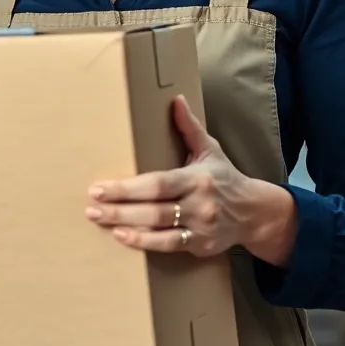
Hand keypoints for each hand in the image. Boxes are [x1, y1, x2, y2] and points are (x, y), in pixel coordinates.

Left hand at [85, 95, 298, 263]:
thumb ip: (189, 127)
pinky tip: (122, 237)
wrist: (254, 212)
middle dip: (119, 208)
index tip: (101, 187)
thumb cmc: (224, 177)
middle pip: (154, 208)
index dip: (128, 188)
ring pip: (159, 229)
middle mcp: (199, 203)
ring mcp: (200, 227)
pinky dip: (145, 243)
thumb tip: (175, 99)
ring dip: (126, 226)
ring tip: (99, 219)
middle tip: (91, 205)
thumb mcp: (210, 149)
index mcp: (197, 178)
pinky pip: (169, 246)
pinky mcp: (200, 245)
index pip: (158, 183)